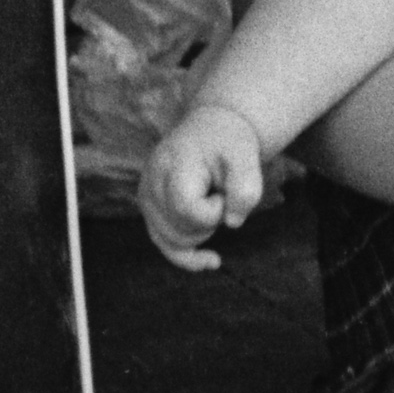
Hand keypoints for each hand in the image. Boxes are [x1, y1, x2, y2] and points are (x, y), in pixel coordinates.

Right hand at [140, 98, 266, 272]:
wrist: (211, 131)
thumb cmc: (228, 144)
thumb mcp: (246, 156)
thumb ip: (245, 188)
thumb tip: (232, 223)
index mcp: (172, 165)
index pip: (186, 209)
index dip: (214, 210)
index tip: (223, 190)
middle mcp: (151, 183)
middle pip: (180, 230)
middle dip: (210, 221)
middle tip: (219, 192)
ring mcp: (147, 200)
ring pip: (173, 242)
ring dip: (203, 231)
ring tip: (211, 200)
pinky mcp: (152, 212)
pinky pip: (165, 246)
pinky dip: (189, 258)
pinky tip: (213, 261)